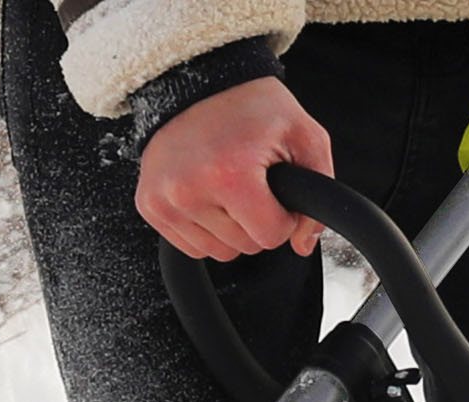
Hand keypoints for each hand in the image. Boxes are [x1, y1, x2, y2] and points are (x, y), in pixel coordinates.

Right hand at [137, 78, 334, 261]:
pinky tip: (209, 196)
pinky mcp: (150, 206)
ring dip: (231, 229)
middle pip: (243, 247)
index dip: (284, 218)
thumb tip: (304, 243)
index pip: (270, 236)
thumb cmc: (251, 107)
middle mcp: (190, 191)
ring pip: (217, 252)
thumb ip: (319, 188)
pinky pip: (190, 246)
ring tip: (230, 188)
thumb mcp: (303, 133)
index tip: (278, 192)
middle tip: (254, 184)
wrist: (200, 82)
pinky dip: (205, 229)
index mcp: (230, 174)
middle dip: (257, 222)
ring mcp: (165, 202)